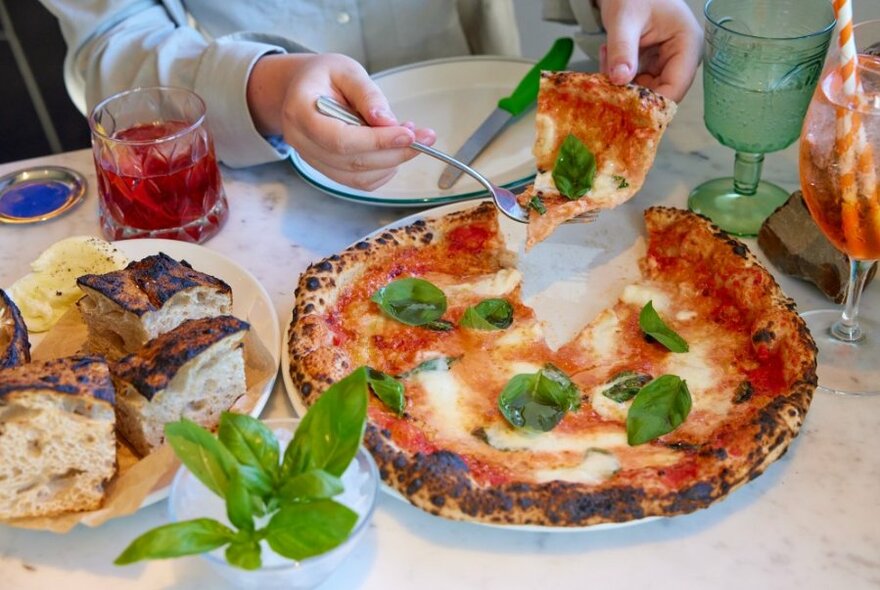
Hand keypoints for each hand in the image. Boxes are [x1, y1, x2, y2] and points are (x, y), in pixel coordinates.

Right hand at [247, 53, 434, 189]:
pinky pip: (358, 182)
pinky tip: (393, 150)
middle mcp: (302, 142)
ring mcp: (312, 160)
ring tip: (409, 139)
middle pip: (352, 162)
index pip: (339, 139)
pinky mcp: (327, 170)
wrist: (301, 89)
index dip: (376, 142)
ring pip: (358, 177)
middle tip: (423, 137)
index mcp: (300, 112)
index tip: (408, 134)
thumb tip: (387, 122)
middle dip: (394, 153)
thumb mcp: (346, 70)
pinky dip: (383, 171)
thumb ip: (367, 94)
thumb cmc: (322, 76)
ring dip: (391, 163)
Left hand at [596, 0, 702, 101]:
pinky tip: (606, 53)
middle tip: (603, 81)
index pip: (675, 88)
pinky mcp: (651, 65)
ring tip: (605, 55)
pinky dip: (616, 75)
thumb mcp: (625, 18)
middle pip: (658, 94)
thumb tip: (620, 79)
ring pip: (643, 91)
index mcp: (687, 45)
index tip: (623, 106)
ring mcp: (666, 63)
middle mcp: (681, 59)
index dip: (651, 103)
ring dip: (619, 83)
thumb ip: (622, 48)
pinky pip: (633, 83)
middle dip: (629, 92)